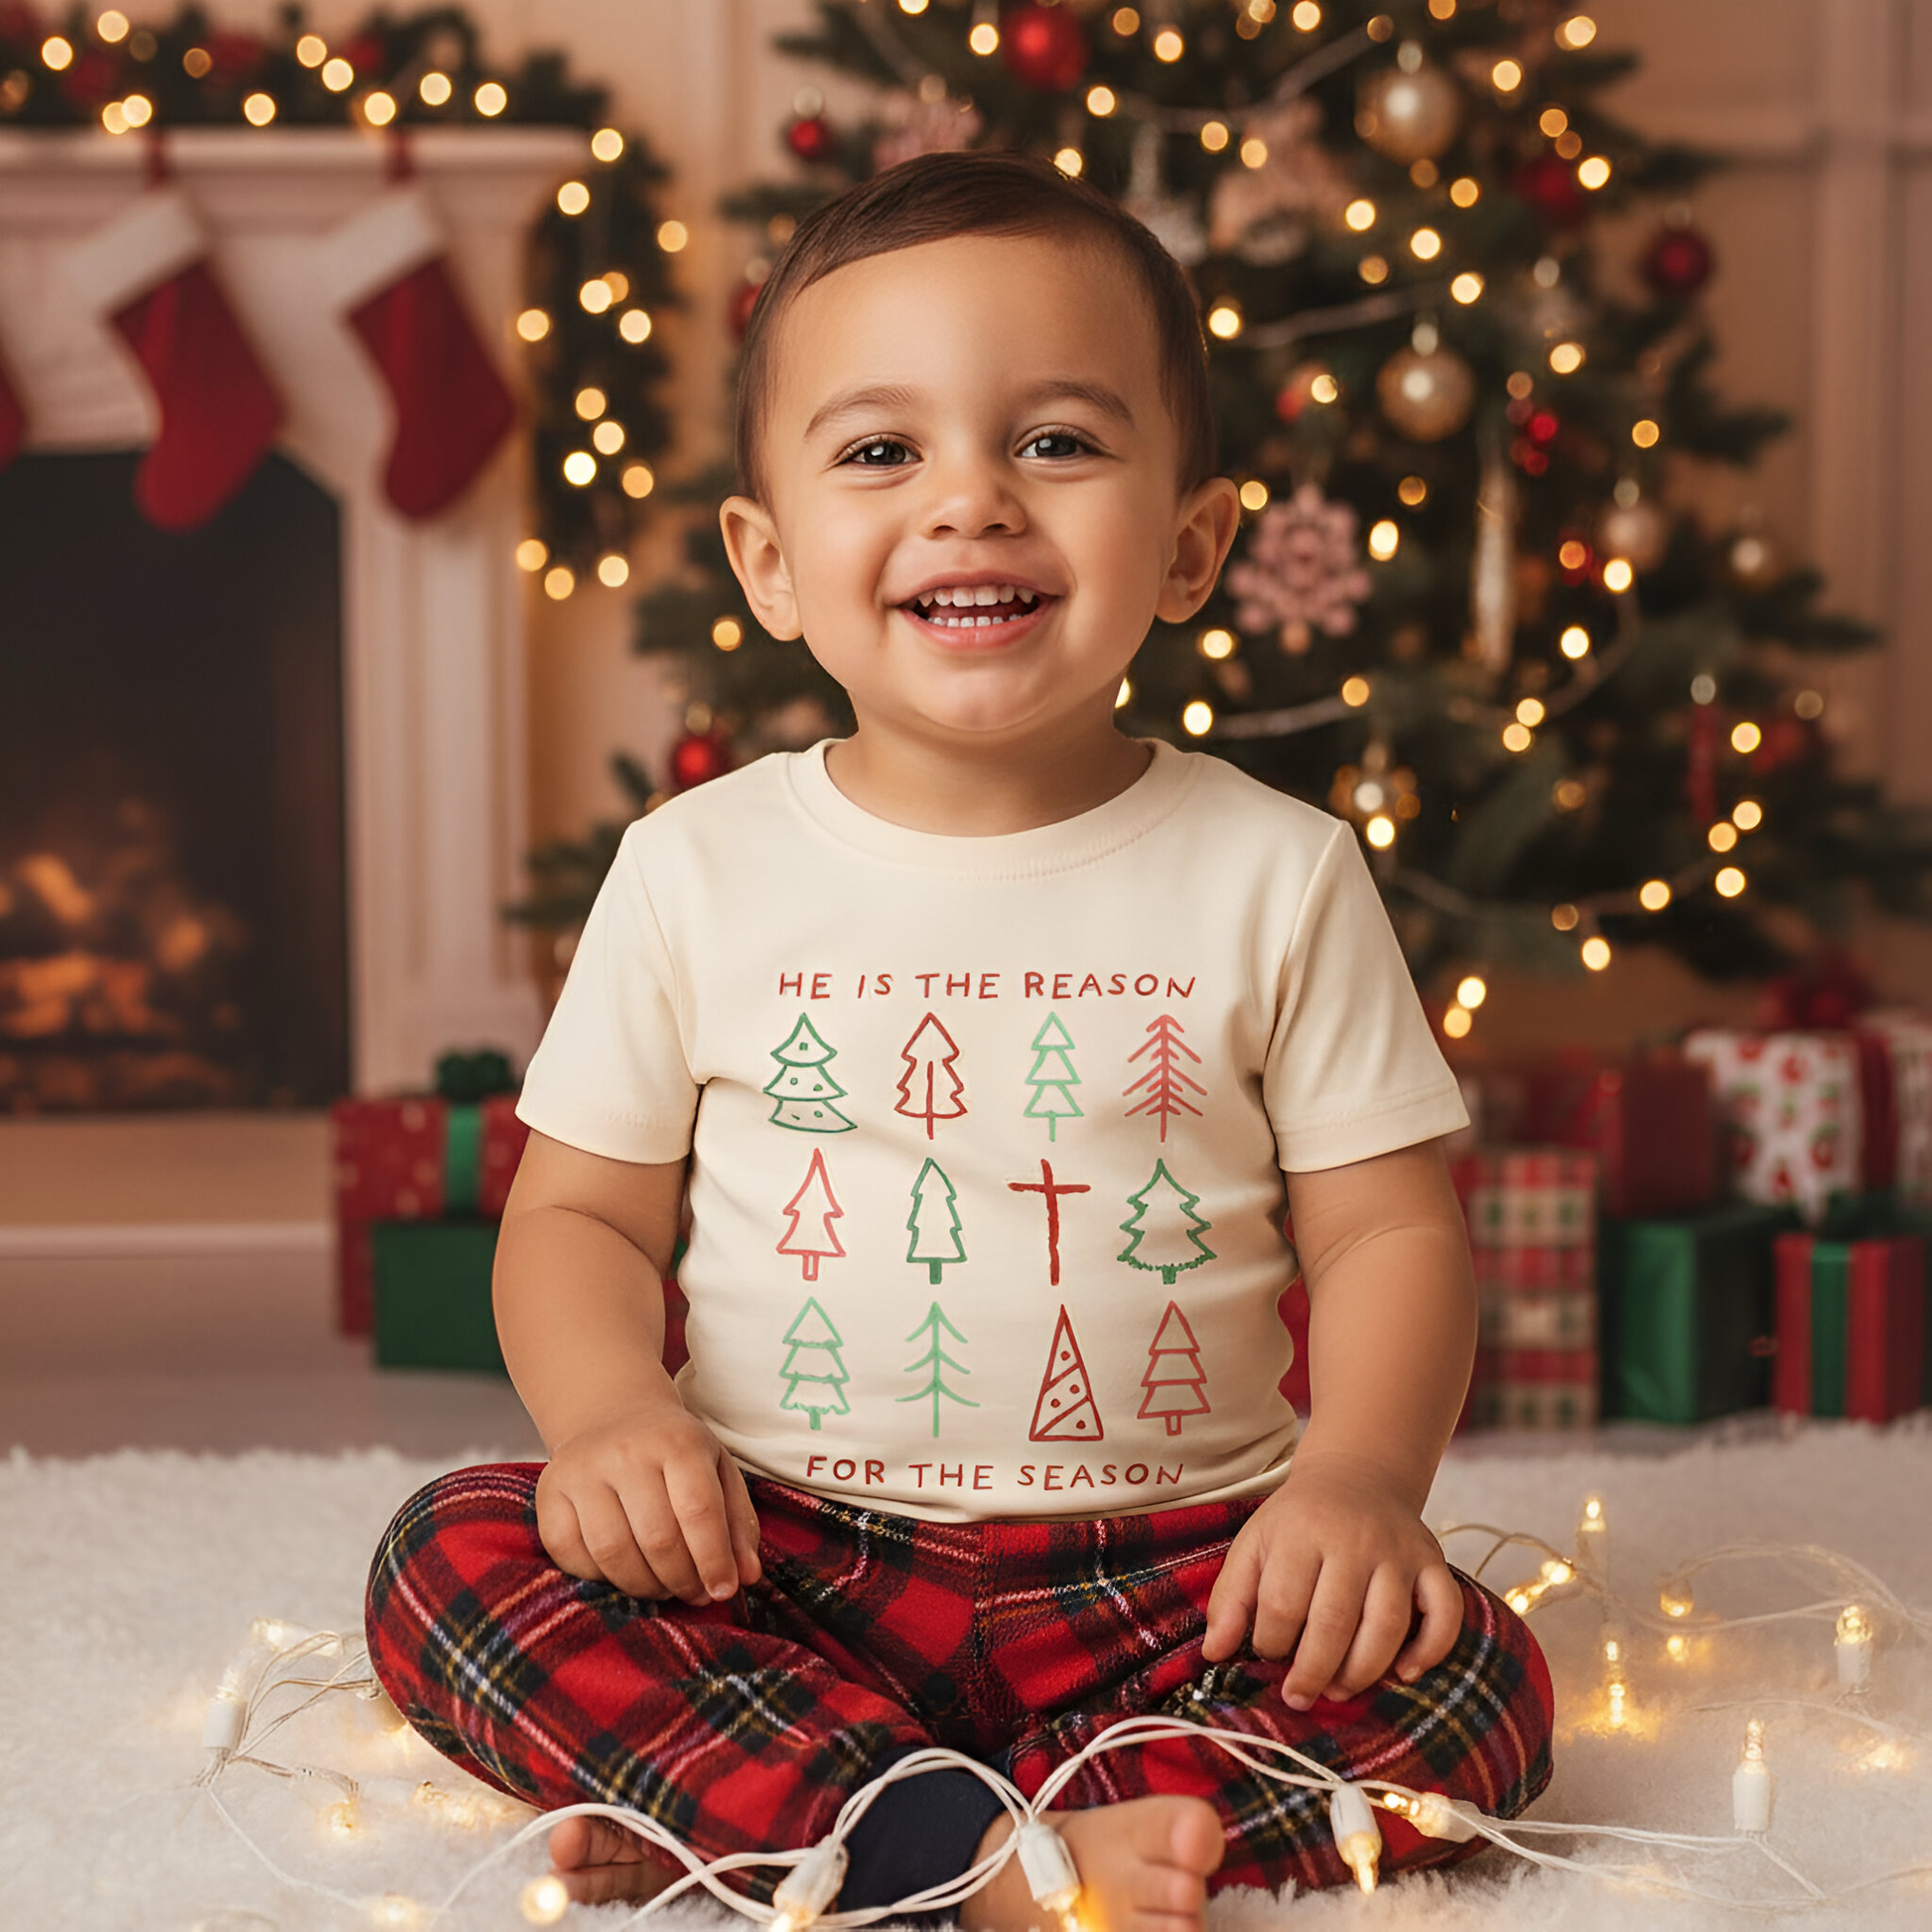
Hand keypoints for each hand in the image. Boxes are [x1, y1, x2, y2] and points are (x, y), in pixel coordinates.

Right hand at [535, 1395, 761, 1604]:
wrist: (612, 1414)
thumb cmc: (673, 1450)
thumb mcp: (717, 1469)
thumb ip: (737, 1522)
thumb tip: (747, 1575)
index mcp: (678, 1441)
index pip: (698, 1511)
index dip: (714, 1560)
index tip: (723, 1590)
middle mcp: (626, 1452)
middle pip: (657, 1538)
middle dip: (682, 1580)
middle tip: (693, 1593)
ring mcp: (582, 1472)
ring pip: (613, 1552)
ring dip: (643, 1586)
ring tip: (663, 1587)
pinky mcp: (549, 1493)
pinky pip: (571, 1554)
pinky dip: (599, 1577)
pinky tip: (622, 1572)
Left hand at [1201, 1452, 1460, 1709]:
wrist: (1355, 1476)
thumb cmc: (1298, 1523)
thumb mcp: (1254, 1544)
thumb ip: (1230, 1597)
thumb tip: (1214, 1653)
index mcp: (1302, 1532)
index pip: (1283, 1603)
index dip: (1270, 1643)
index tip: (1267, 1655)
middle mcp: (1355, 1540)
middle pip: (1335, 1621)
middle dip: (1313, 1671)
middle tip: (1299, 1696)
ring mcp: (1399, 1552)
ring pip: (1389, 1625)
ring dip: (1363, 1671)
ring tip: (1339, 1691)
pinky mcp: (1434, 1562)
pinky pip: (1446, 1613)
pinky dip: (1431, 1650)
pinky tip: (1404, 1674)